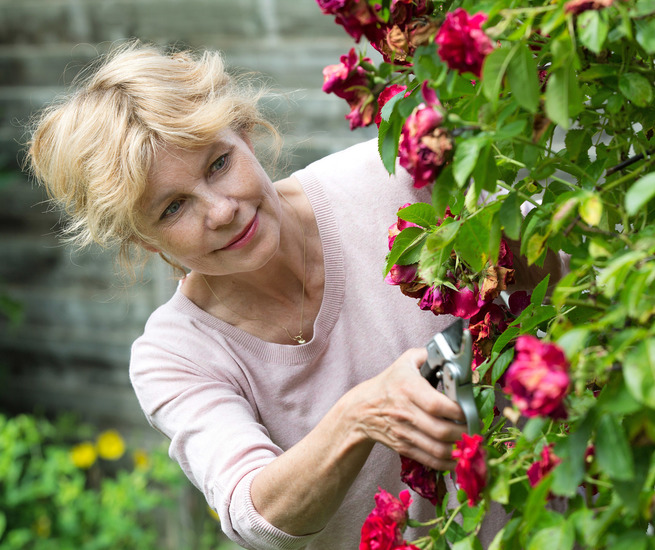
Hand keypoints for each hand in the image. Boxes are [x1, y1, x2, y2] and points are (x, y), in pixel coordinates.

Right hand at [351, 348, 466, 470]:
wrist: (363, 408)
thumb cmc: (391, 382)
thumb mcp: (406, 361)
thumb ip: (429, 355)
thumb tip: (454, 352)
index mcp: (408, 388)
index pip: (437, 405)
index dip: (459, 411)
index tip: (471, 410)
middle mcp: (405, 413)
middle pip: (441, 430)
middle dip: (465, 432)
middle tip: (476, 428)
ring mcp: (404, 433)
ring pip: (438, 449)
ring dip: (459, 450)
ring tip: (471, 443)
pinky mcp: (404, 448)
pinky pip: (430, 460)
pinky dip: (448, 462)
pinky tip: (459, 457)